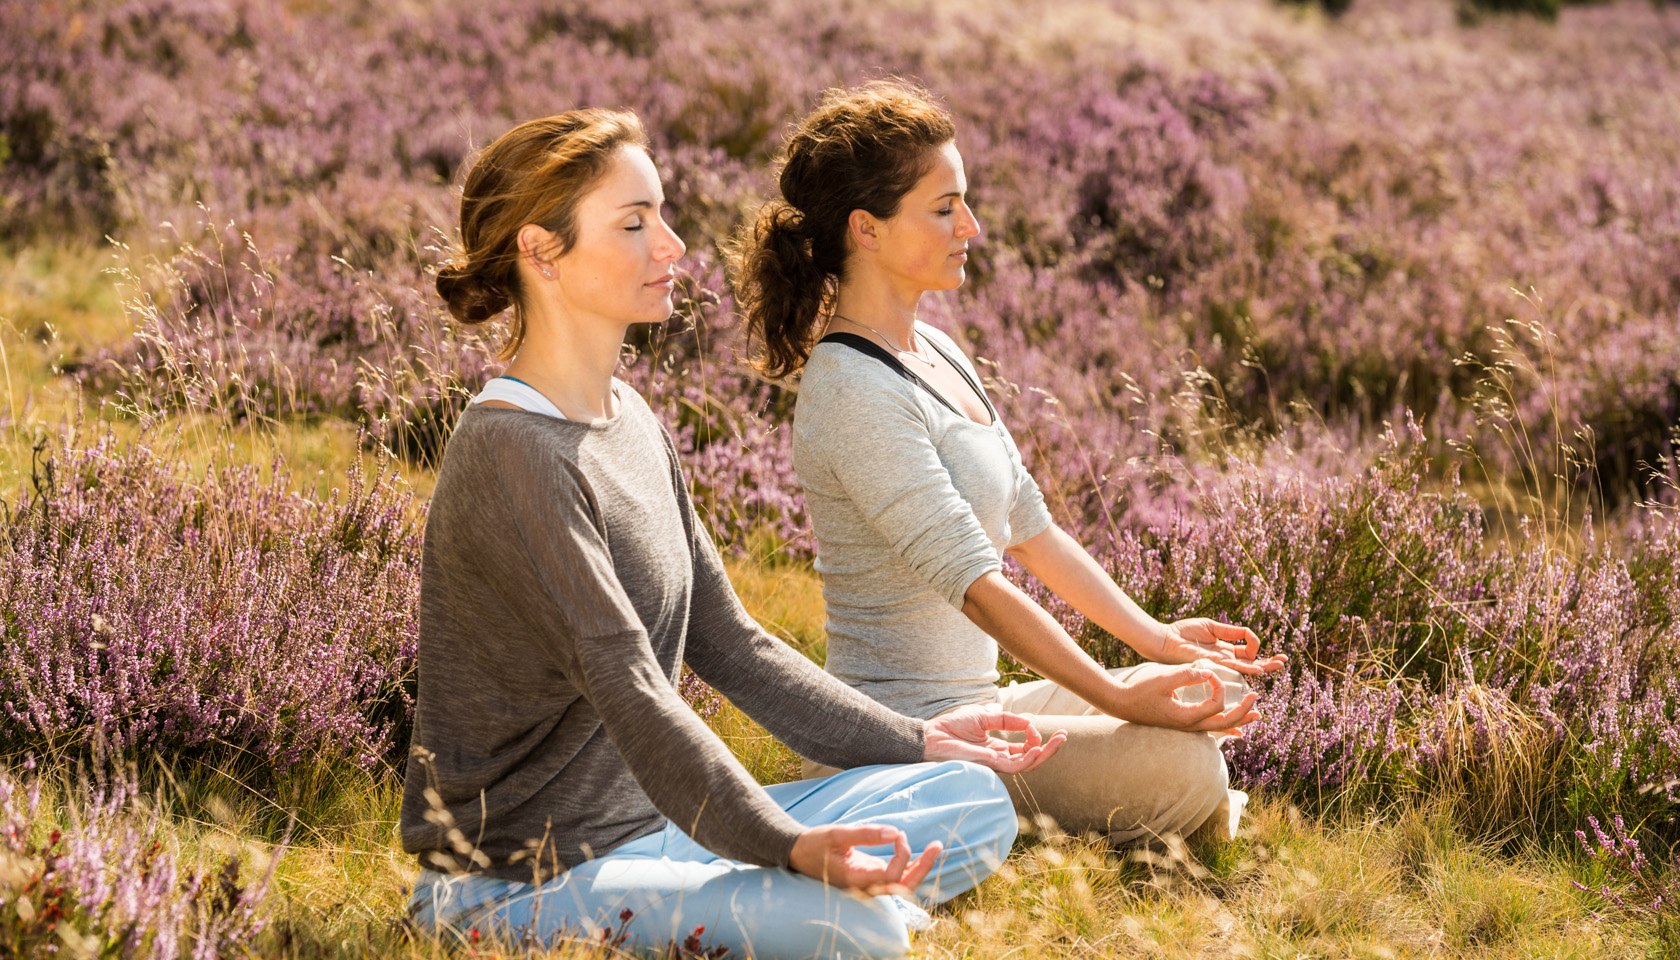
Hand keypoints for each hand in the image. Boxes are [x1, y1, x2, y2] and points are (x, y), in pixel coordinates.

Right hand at [788, 823, 941, 895]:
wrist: (797, 853)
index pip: (890, 877)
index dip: (901, 856)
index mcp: (855, 880)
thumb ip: (866, 834)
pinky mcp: (870, 877)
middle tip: (937, 846)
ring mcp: (869, 884)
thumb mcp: (837, 834)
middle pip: (903, 887)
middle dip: (923, 868)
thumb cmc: (814, 844)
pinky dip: (910, 866)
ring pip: (902, 885)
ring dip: (920, 868)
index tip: (897, 834)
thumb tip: (895, 832)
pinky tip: (920, 852)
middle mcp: (865, 887)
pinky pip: (896, 877)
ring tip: (934, 847)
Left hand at [923, 704, 1066, 773]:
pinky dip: (1029, 758)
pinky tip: (1039, 749)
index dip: (1033, 736)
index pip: (1024, 748)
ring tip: (1059, 741)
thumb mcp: (984, 716)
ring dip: (1045, 753)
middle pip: (1030, 758)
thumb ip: (1006, 718)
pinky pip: (1015, 765)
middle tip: (1063, 736)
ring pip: (1027, 764)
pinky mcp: (990, 764)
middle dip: (1049, 748)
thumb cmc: (952, 726)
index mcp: (997, 747)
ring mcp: (995, 763)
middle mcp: (999, 758)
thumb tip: (1028, 720)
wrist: (932, 735)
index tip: (1033, 724)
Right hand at [1113, 664, 1260, 735]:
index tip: (1209, 671)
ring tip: (1256, 716)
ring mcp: (1187, 727)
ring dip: (1239, 720)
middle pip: (1225, 723)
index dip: (1219, 686)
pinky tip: (1236, 730)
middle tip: (1256, 698)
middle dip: (1243, 711)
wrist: (1122, 704)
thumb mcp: (1163, 679)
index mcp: (1187, 717)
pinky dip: (1226, 728)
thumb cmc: (1140, 692)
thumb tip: (1208, 671)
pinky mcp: (1184, 724)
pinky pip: (1210, 728)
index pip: (1216, 704)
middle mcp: (1190, 726)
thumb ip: (1187, 674)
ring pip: (1220, 728)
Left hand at [1147, 617, 1286, 676]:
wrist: (1164, 639)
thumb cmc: (1183, 632)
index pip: (1247, 652)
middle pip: (1251, 663)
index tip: (1251, 637)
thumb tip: (1249, 634)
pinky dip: (1246, 666)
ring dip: (1263, 666)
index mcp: (1224, 650)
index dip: (1255, 645)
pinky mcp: (1211, 664)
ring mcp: (1219, 663)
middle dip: (1268, 662)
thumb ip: (1231, 631)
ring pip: (1245, 668)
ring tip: (1278, 666)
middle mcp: (1224, 660)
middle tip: (1283, 661)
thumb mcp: (1212, 626)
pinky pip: (1232, 666)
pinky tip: (1258, 668)